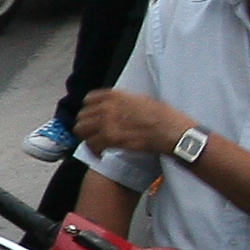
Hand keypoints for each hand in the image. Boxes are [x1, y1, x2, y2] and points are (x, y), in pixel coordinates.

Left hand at [74, 88, 191, 156]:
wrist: (168, 129)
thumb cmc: (160, 115)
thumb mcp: (139, 99)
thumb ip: (122, 102)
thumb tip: (115, 109)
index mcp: (113, 94)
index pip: (88, 100)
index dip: (90, 111)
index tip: (94, 119)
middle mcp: (106, 106)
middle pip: (81, 116)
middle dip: (87, 127)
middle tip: (94, 136)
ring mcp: (107, 121)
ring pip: (81, 131)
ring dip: (88, 139)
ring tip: (97, 146)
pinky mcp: (110, 137)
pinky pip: (92, 145)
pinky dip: (95, 152)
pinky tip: (102, 155)